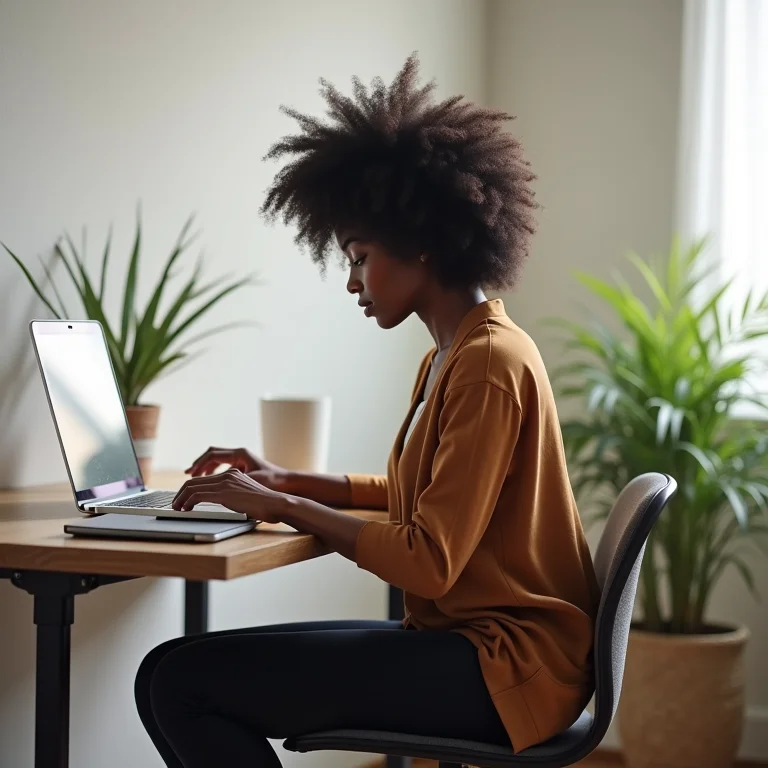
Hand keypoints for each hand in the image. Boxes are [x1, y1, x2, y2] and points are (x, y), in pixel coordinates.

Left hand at [172, 468, 289, 522]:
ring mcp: (225, 482)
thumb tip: (224, 506)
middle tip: (175, 505)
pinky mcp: (224, 492)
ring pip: (192, 487)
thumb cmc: (265, 505)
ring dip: (180, 498)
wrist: (276, 504)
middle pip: (194, 481)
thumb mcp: (246, 498)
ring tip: (177, 508)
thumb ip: (234, 497)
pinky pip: (197, 495)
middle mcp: (227, 475)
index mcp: (233, 474)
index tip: (184, 500)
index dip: (190, 490)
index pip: (204, 479)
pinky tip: (185, 510)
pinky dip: (187, 502)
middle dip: (181, 494)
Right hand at [185, 446, 284, 479]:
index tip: (190, 474)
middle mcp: (240, 453)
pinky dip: (214, 470)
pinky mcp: (243, 466)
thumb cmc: (272, 482)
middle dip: (199, 464)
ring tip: (195, 477)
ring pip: (217, 459)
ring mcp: (241, 459)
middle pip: (212, 454)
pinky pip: (223, 464)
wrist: (287, 484)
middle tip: (189, 474)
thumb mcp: (249, 481)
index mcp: (240, 454)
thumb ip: (231, 481)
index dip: (199, 464)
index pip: (212, 455)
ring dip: (205, 467)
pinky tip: (210, 480)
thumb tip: (212, 485)